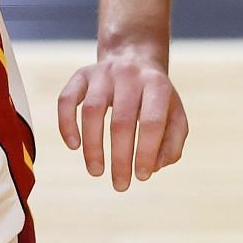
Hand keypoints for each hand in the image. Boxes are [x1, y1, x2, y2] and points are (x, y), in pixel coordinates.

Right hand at [56, 47, 189, 190]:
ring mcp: (102, 73)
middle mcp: (129, 75)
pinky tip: (73, 145)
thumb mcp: (175, 115)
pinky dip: (66, 123)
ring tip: (96, 171)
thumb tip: (154, 166)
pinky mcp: (81, 75)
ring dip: (92, 146)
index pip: (152, 122)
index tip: (142, 177)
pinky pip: (67, 99)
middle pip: (121, 121)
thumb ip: (172, 143)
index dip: (146, 152)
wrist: (134, 57)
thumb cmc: (156, 98)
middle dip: (120, 158)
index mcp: (157, 85)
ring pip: (91, 111)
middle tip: (120, 185)